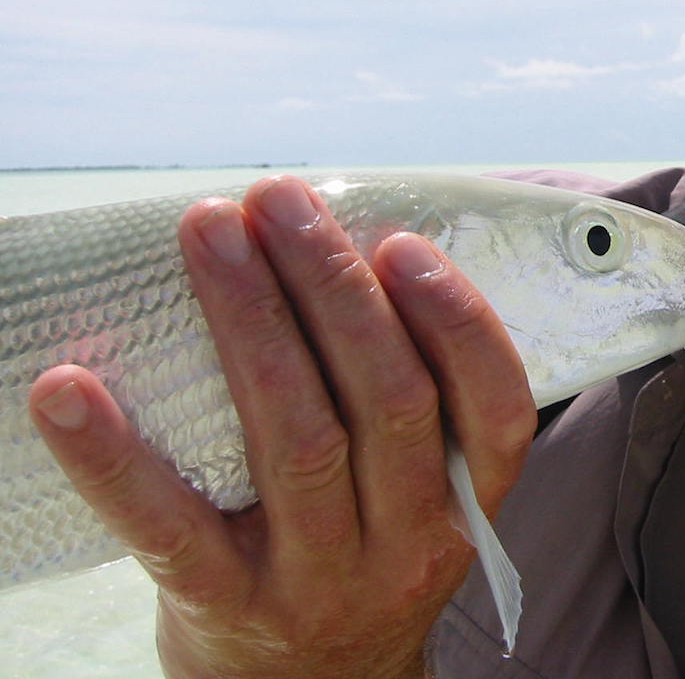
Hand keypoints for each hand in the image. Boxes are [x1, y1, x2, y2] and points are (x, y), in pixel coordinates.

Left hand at [29, 176, 535, 677]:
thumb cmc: (365, 556)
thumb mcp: (419, 495)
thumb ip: (410, 401)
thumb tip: (339, 252)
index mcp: (465, 501)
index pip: (496, 407)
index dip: (456, 321)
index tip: (399, 244)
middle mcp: (408, 542)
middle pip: (389, 400)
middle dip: (335, 286)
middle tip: (278, 200)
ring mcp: (319, 577)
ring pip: (297, 440)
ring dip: (251, 322)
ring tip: (210, 235)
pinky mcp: (225, 604)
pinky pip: (170, 527)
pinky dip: (117, 455)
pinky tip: (70, 387)